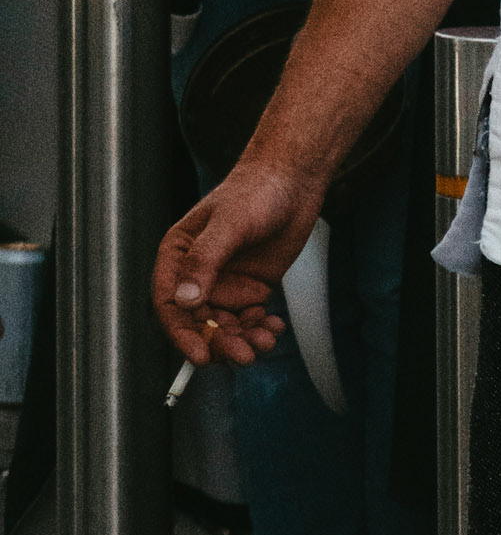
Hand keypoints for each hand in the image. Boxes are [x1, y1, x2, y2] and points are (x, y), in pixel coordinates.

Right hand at [153, 160, 325, 367]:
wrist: (295, 178)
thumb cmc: (257, 190)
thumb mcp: (229, 224)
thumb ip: (205, 260)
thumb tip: (184, 301)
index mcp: (179, 256)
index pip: (170, 304)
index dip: (183, 334)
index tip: (201, 356)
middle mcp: (198, 274)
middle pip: (199, 323)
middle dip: (220, 343)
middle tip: (244, 354)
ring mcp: (226, 282)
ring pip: (226, 326)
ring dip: (243, 340)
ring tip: (265, 342)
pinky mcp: (252, 287)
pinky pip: (249, 319)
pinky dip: (260, 329)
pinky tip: (274, 328)